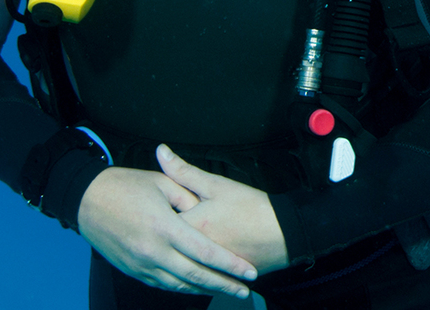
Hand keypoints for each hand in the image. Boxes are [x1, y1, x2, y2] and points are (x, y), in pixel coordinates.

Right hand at [77, 165, 259, 296]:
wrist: (86, 200)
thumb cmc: (125, 186)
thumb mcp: (162, 183)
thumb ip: (189, 195)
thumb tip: (208, 209)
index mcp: (164, 227)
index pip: (205, 252)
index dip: (230, 265)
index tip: (249, 272)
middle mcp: (153, 251)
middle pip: (196, 276)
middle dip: (224, 285)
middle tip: (245, 290)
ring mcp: (141, 264)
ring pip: (179, 286)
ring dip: (205, 290)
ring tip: (227, 291)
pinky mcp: (132, 270)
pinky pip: (162, 285)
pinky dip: (183, 288)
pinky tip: (196, 287)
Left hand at [157, 144, 290, 275]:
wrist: (284, 233)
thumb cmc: (252, 208)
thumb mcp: (216, 184)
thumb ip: (184, 171)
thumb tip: (161, 153)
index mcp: (190, 226)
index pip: (155, 221)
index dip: (149, 214)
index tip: (145, 209)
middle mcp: (192, 251)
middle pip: (163, 245)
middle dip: (157, 235)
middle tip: (152, 226)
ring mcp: (204, 267)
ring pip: (178, 263)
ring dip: (171, 255)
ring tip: (168, 247)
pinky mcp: (216, 277)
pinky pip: (195, 275)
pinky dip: (190, 268)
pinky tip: (190, 262)